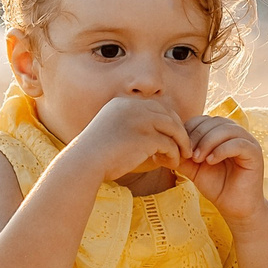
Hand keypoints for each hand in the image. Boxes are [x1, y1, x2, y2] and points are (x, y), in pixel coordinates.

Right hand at [67, 97, 192, 185]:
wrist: (84, 162)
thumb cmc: (95, 154)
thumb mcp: (110, 131)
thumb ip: (127, 127)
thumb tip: (144, 135)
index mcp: (124, 104)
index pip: (155, 107)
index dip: (167, 121)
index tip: (172, 135)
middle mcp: (133, 107)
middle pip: (168, 114)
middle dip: (178, 130)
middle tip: (183, 145)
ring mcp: (141, 120)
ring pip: (173, 128)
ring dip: (181, 142)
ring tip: (183, 155)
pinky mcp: (146, 137)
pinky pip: (169, 144)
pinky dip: (174, 154)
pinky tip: (172, 163)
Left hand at [181, 114, 267, 219]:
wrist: (234, 207)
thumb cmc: (216, 186)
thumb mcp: (194, 169)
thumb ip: (182, 157)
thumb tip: (160, 151)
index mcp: (221, 133)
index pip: (203, 120)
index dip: (190, 130)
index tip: (181, 148)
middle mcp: (236, 133)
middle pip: (214, 121)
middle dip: (198, 136)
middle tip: (189, 155)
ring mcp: (247, 141)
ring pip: (226, 129)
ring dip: (208, 142)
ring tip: (198, 158)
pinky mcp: (255, 153)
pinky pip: (238, 143)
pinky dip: (222, 150)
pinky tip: (211, 161)